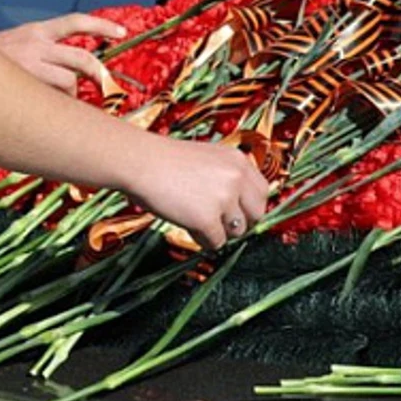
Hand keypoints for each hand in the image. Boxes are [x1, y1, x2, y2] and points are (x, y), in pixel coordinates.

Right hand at [0, 14, 125, 94]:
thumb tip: (67, 72)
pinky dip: (58, 104)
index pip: (74, 22)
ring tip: (65, 101)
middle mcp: (36, 44)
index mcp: (34, 31)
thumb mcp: (12, 44)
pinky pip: (54, 96)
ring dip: (72, 94)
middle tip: (106, 85)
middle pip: (81, 57)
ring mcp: (31, 65)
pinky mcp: (25, 83)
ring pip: (69, 80)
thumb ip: (38, 52)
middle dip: (99, 73)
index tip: (120, 31)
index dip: (101, 26)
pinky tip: (47, 108)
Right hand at [123, 135, 268, 249]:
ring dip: (218, 231)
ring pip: (236, 231)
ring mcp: (224, 199)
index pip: (262, 192)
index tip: (236, 212)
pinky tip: (187, 226)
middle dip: (239, 222)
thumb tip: (239, 206)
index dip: (249, 206)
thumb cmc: (163, 160)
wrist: (138, 161)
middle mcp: (236, 178)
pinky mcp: (207, 219)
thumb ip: (226, 175)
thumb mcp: (205, 157)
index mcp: (237, 160)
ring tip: (194, 219)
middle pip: (256, 215)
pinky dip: (203, 240)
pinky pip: (216, 243)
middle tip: (218, 222)